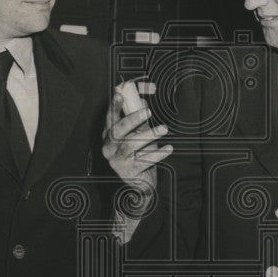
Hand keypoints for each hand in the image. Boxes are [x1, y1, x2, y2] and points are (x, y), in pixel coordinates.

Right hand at [102, 82, 171, 200]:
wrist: (140, 183)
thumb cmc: (139, 155)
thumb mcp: (138, 134)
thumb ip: (139, 120)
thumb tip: (141, 100)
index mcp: (109, 136)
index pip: (110, 118)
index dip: (115, 106)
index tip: (120, 93)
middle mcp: (109, 147)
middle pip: (118, 130)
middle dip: (133, 119)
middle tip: (148, 111)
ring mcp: (117, 160)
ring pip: (131, 144)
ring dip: (149, 134)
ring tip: (164, 129)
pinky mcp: (128, 171)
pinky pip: (144, 159)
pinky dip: (158, 153)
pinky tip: (168, 148)